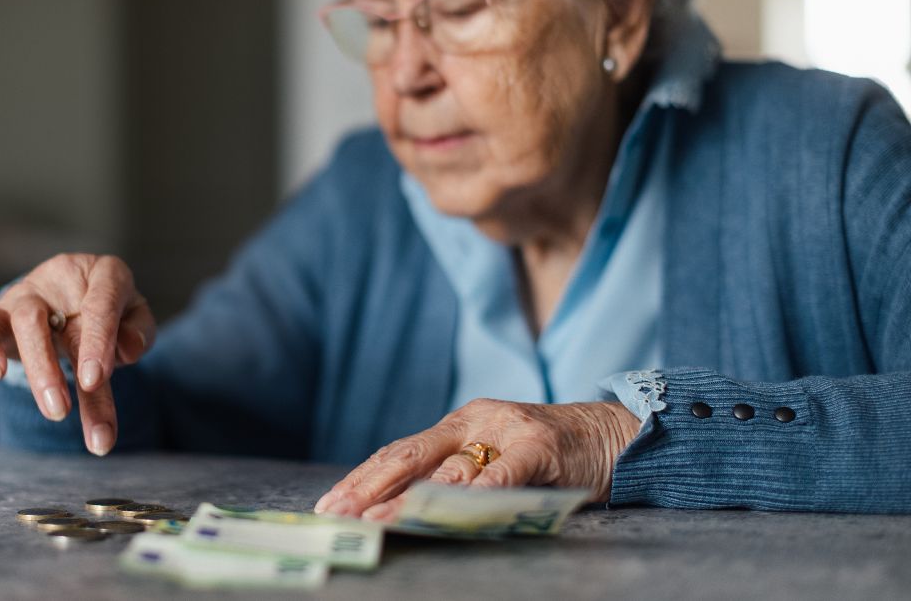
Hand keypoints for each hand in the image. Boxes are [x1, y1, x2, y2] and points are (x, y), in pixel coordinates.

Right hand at [0, 254, 154, 455]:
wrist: (81, 301)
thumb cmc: (113, 313)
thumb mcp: (135, 319)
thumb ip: (138, 332)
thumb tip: (129, 350)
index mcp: (103, 273)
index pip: (100, 301)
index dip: (97, 342)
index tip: (93, 381)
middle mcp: (60, 277)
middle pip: (43, 319)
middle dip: (49, 369)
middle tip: (60, 412)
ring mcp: (27, 294)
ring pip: (19, 324)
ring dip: (34, 370)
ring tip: (52, 411)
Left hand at [313, 399, 640, 520]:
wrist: (612, 434)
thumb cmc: (547, 454)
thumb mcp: (494, 459)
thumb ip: (454, 478)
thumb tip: (397, 510)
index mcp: (458, 425)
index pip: (398, 453)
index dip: (360, 479)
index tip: (329, 505)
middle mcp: (475, 422)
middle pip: (411, 456)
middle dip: (369, 487)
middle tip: (338, 514)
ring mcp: (508, 432)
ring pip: (452, 469)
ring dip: (414, 498)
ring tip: (381, 520)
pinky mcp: (543, 446)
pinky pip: (509, 472)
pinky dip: (484, 491)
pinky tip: (458, 509)